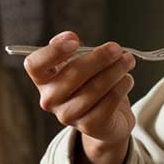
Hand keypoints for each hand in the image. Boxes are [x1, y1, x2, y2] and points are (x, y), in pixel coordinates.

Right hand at [24, 31, 136, 163]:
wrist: (108, 116)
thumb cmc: (90, 82)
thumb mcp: (78, 62)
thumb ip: (72, 49)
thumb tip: (71, 37)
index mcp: (43, 79)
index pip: (35, 65)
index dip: (53, 51)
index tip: (75, 40)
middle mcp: (50, 99)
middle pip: (73, 73)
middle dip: (99, 58)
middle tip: (116, 49)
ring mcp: (68, 115)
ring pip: (95, 88)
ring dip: (115, 71)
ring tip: (128, 61)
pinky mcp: (89, 126)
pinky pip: (108, 102)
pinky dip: (121, 87)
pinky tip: (127, 79)